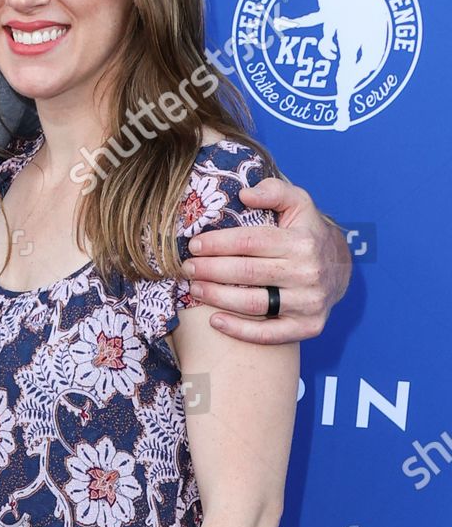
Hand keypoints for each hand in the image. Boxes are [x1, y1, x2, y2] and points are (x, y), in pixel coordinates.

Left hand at [182, 176, 350, 343]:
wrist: (339, 268)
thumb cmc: (307, 233)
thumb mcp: (298, 204)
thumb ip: (273, 192)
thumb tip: (245, 195)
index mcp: (303, 241)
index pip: (250, 242)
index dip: (217, 244)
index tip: (194, 245)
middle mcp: (308, 273)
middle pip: (247, 273)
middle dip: (210, 270)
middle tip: (187, 268)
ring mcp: (309, 302)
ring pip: (253, 304)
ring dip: (217, 298)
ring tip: (195, 289)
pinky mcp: (309, 327)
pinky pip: (268, 334)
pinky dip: (239, 330)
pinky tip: (215, 320)